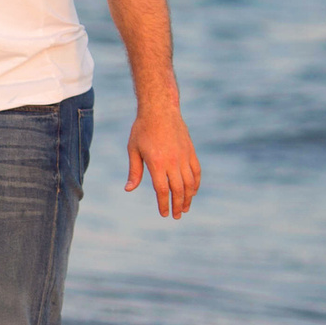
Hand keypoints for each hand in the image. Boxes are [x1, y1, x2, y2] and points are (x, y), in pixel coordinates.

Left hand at [124, 104, 200, 218]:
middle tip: (176, 215)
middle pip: (178, 190)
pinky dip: (196, 183)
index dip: (164, 204)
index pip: (162, 190)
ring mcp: (184, 156)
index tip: (165, 214)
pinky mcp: (191, 151)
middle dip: (177, 205)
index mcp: (157, 163)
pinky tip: (193, 192)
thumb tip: (129, 189)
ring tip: (185, 208)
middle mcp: (173, 161)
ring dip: (188, 198)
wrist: (160, 109)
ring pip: (190, 183)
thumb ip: (134, 171)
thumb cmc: (143, 129)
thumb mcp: (133, 149)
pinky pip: (196, 171)